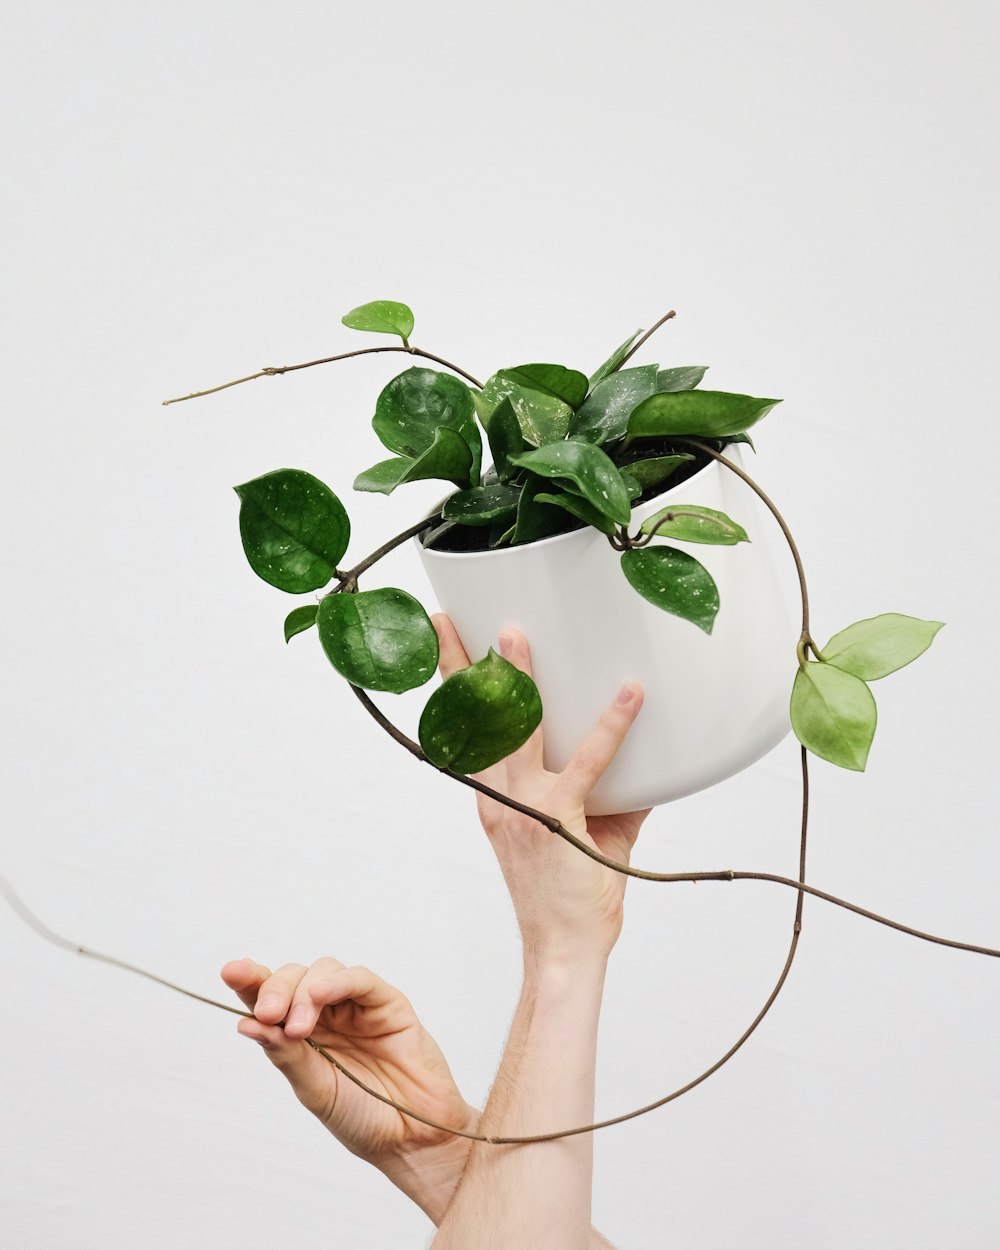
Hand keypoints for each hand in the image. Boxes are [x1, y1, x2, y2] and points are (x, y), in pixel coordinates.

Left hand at [220, 956, 476, 1220]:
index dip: (250, 981)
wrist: (412, 1137)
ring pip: (323, 972)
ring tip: (298, 1026)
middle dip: (275, 989)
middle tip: (268, 1014)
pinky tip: (321, 993)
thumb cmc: (363, 1117)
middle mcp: (327, 1014)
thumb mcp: (315, 1090)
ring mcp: (357, 1005)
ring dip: (303, 991)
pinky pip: (361, 979)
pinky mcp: (388, 1002)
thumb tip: (246, 1025)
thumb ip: (286, 1055)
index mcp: (302, 1034)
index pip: (270, 999)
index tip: (230, 972)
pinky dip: (338, 981)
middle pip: (293, 979)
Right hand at [432, 615, 648, 965]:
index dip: (457, 693)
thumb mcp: (584, 835)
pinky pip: (585, 763)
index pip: (470, 736)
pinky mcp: (558, 818)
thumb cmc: (569, 897)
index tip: (447, 650)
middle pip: (473, 722)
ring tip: (513, 637)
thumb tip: (649, 765)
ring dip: (516, 682)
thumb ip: (612, 795)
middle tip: (447, 622)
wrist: (565, 950)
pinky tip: (627, 696)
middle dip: (458, 669)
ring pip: (514, 731)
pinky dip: (609, 727)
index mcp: (495, 802)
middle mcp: (498, 801)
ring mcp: (524, 809)